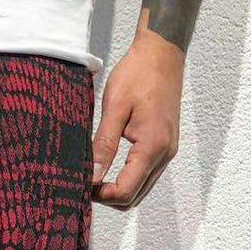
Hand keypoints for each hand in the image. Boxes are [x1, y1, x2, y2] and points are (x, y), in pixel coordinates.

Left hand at [91, 30, 182, 209]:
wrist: (162, 52)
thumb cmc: (138, 74)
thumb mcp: (114, 108)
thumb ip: (103, 145)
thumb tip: (92, 176)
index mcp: (152, 146)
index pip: (126, 191)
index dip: (101, 195)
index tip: (83, 184)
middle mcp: (164, 154)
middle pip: (134, 198)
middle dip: (108, 197)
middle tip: (86, 181)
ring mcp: (167, 151)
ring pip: (140, 190)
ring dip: (118, 190)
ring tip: (96, 174)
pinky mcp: (165, 146)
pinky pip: (146, 176)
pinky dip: (128, 179)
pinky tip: (110, 167)